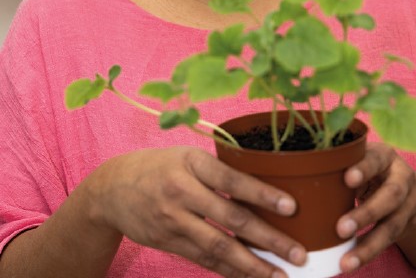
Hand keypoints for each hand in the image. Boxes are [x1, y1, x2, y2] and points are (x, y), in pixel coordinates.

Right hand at [84, 146, 303, 277]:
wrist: (110, 189)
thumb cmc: (163, 166)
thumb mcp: (190, 156)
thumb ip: (222, 169)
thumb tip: (269, 186)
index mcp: (193, 163)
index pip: (233, 180)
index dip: (263, 195)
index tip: (292, 207)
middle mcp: (182, 192)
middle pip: (231, 220)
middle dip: (269, 239)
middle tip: (298, 253)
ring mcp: (173, 221)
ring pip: (218, 247)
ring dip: (252, 266)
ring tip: (278, 276)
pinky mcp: (168, 243)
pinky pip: (203, 260)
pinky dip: (229, 271)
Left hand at [335, 143, 415, 272]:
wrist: (403, 184)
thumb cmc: (367, 170)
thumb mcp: (357, 161)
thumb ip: (338, 166)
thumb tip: (297, 178)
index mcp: (385, 156)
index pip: (376, 159)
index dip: (364, 169)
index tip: (347, 179)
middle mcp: (403, 177)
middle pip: (391, 195)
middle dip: (366, 214)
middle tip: (341, 229)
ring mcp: (410, 201)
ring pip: (393, 225)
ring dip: (369, 246)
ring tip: (346, 262)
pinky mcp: (410, 222)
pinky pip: (391, 241)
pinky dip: (370, 253)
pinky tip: (352, 262)